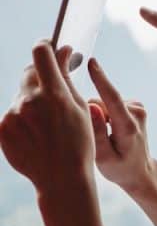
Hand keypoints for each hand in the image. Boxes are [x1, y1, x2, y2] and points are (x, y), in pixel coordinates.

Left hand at [0, 42, 94, 195]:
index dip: (46, 47)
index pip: (41, 54)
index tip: (50, 48)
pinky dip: (23, 120)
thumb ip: (67, 78)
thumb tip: (63, 51)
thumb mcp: (81, 109)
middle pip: (29, 72)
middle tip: (54, 91)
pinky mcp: (1, 128)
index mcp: (55, 95)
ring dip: (32, 102)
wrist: (62, 178)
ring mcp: (12, 115)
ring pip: (21, 96)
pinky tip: (37, 136)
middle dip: (40, 76)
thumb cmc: (79, 144)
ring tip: (48, 127)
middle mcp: (29, 101)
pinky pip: (12, 114)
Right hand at [86, 58, 156, 195]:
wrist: (141, 171)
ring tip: (106, 136)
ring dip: (99, 116)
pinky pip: (110, 104)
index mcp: (128, 126)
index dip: (101, 80)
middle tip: (96, 136)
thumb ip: (96, 132)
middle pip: (100, 102)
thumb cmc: (120, 168)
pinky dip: (105, 114)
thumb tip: (91, 106)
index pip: (112, 98)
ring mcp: (138, 108)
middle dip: (92, 114)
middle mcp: (136, 113)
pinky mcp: (135, 105)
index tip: (91, 63)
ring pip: (104, 103)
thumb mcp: (104, 158)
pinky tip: (110, 130)